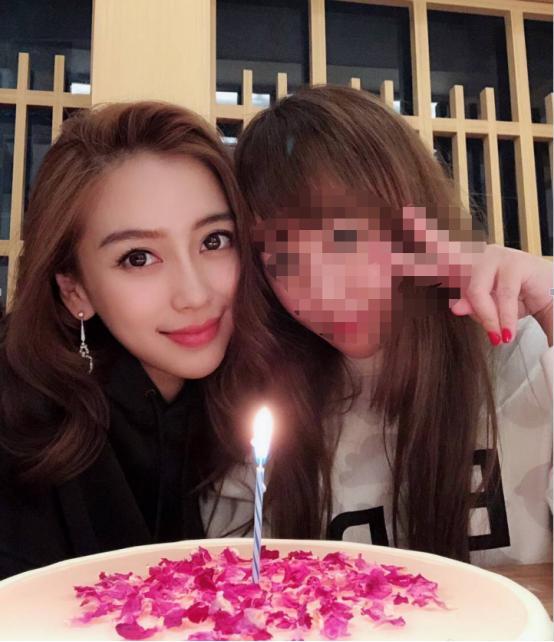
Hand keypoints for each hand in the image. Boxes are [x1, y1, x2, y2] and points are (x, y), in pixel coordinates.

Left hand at [391, 206, 552, 345]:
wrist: (553, 298)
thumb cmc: (514, 301)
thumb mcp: (486, 308)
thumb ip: (469, 305)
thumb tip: (456, 306)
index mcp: (463, 262)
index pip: (438, 248)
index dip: (422, 232)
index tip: (405, 214)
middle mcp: (476, 254)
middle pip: (445, 255)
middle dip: (425, 237)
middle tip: (407, 217)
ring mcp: (494, 255)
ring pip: (476, 291)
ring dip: (488, 318)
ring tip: (498, 338)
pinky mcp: (515, 263)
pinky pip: (502, 297)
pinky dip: (504, 318)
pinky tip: (505, 333)